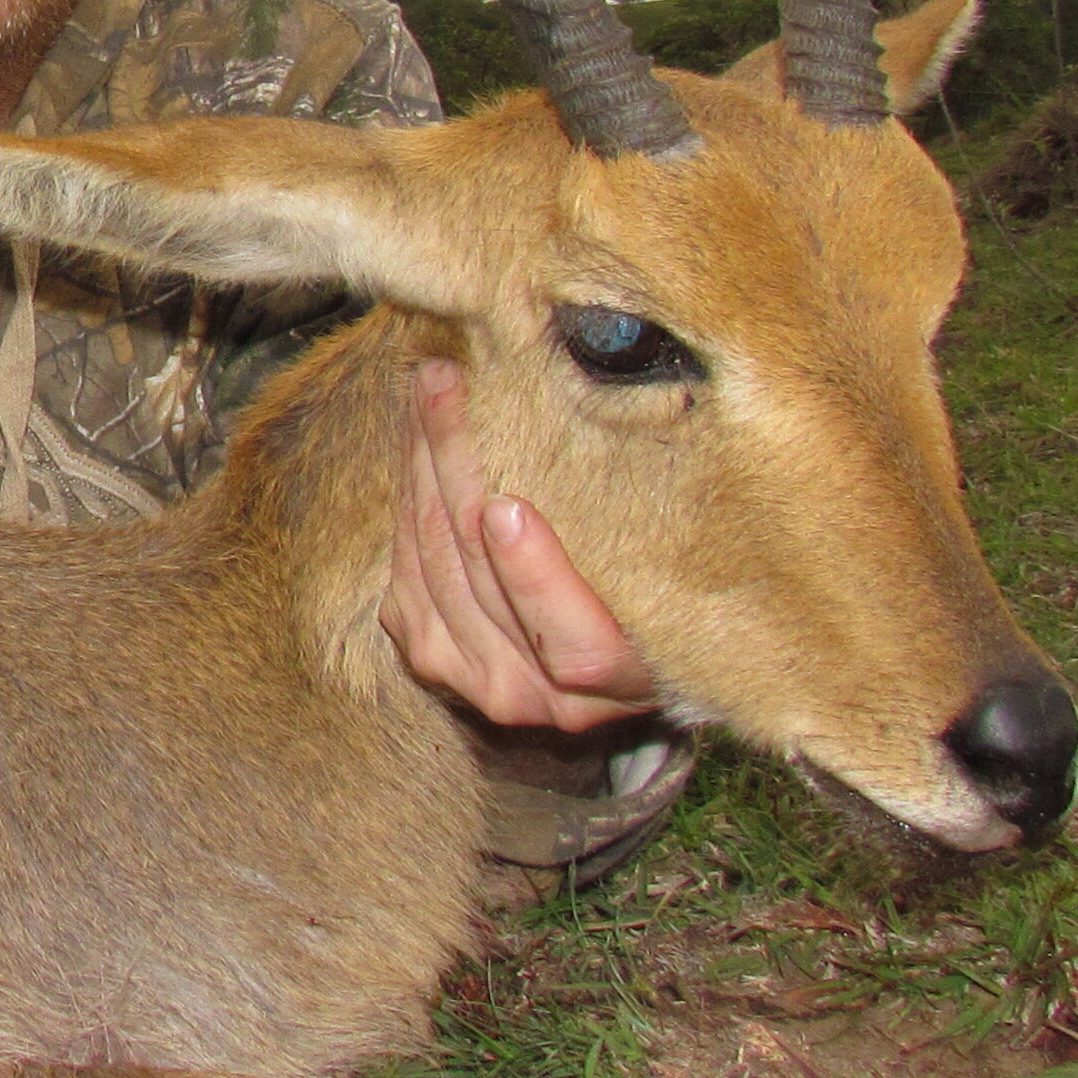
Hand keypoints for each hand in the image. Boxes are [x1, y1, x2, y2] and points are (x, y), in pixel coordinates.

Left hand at [381, 358, 662, 729]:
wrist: (604, 654)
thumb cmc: (650, 588)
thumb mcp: (670, 564)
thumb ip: (646, 524)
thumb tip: (620, 412)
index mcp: (616, 678)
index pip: (572, 646)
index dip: (532, 579)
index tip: (508, 507)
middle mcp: (539, 694)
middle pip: (479, 572)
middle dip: (456, 462)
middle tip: (446, 383)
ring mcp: (474, 678)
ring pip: (431, 556)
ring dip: (423, 460)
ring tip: (429, 389)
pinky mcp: (427, 653)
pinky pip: (406, 562)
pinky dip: (409, 491)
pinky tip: (416, 436)